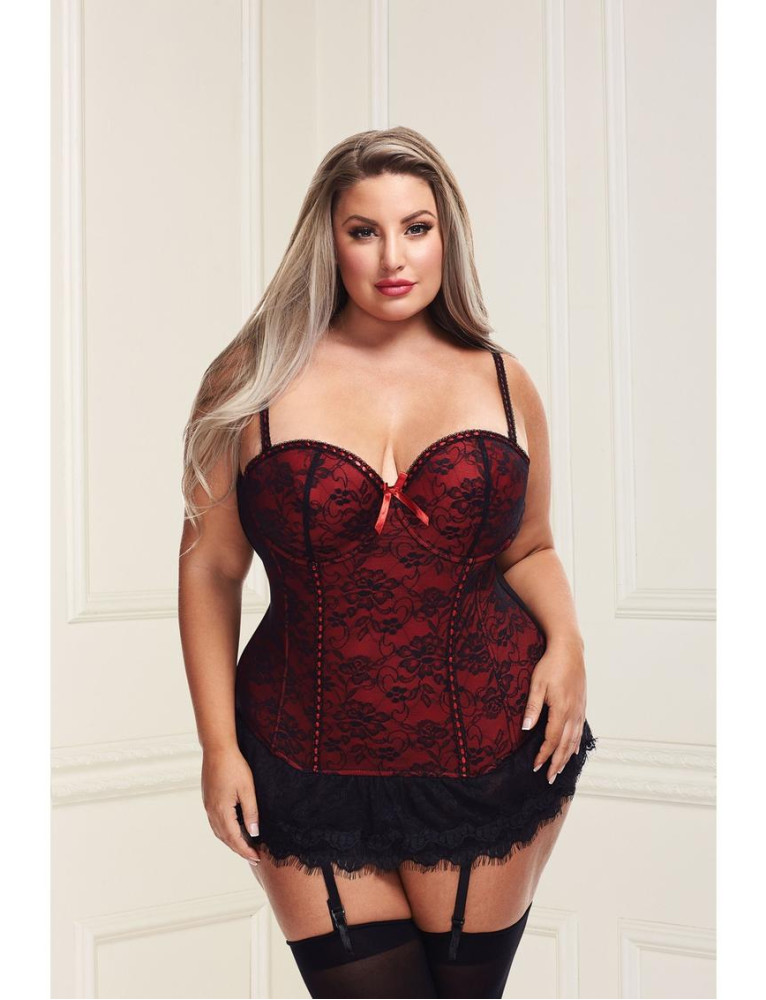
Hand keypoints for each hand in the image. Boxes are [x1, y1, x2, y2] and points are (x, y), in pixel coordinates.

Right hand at [201, 745, 260, 864]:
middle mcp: (211, 811)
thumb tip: (254, 833)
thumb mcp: (247, 789)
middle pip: (225, 838)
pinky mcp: (208, 799)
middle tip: (253, 856)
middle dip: (239, 849)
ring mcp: (208, 805)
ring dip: (231, 841)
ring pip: (219, 831)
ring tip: (244, 846)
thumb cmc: (234, 766)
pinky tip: (233, 829)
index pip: (234, 839)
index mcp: (221, 811)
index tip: (256, 858)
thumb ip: (251, 813)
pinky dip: (225, 831)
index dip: (245, 850)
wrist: (217, 749)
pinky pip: (215, 822)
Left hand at [521, 638, 587, 783]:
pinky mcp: (582, 705)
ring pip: (574, 740)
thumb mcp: (537, 684)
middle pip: (565, 744)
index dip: (544, 754)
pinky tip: (571, 750)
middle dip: (556, 763)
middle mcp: (573, 713)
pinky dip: (575, 744)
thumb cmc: (550, 665)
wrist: (570, 650)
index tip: (535, 766)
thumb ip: (532, 707)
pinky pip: (580, 730)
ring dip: (566, 757)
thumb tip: (525, 728)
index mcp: (561, 709)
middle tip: (549, 779)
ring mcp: (580, 709)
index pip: (551, 739)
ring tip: (559, 770)